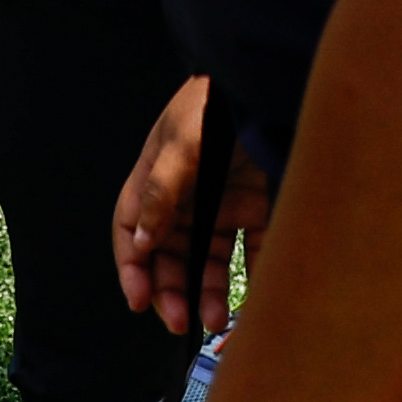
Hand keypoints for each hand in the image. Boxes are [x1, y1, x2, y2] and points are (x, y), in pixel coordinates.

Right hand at [112, 76, 268, 335]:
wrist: (270, 80)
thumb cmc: (216, 103)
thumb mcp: (182, 144)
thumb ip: (160, 192)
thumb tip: (139, 242)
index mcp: (155, 180)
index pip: (131, 231)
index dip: (131, 268)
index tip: (139, 301)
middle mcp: (185, 197)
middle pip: (168, 255)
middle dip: (170, 291)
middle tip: (180, 321)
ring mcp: (221, 203)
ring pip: (206, 260)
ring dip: (205, 292)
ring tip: (214, 319)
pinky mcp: (257, 207)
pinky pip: (251, 252)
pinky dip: (249, 278)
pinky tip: (249, 301)